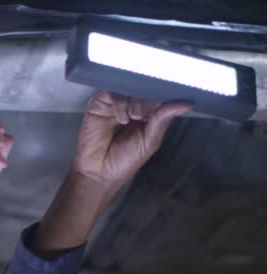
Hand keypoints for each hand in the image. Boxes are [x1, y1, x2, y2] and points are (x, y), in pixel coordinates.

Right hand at [73, 91, 191, 189]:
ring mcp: (115, 104)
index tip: (170, 99)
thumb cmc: (124, 160)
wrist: (99, 172)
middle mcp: (131, 106)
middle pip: (144, 90)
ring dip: (135, 102)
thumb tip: (186, 104)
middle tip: (144, 115)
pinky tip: (121, 119)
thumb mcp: (149, 142)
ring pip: (129, 89)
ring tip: (133, 118)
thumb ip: (163, 120)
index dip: (164, 96)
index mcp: (147, 115)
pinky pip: (112, 93)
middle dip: (148, 100)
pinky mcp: (99, 104)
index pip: (159, 97)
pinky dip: (120, 104)